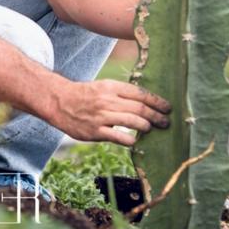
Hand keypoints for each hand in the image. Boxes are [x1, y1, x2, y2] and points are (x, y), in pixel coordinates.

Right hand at [47, 79, 170, 145]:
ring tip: (151, 129)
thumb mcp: (103, 87)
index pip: (140, 93)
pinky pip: (119, 137)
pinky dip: (131, 140)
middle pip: (140, 108)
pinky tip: (135, 141)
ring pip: (133, 122)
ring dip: (146, 126)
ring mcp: (102, 116)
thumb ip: (122, 93)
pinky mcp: (95, 131)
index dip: (157, 101)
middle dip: (157, 116)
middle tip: (166, 121)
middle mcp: (108, 100)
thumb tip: (146, 103)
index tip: (168, 107)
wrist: (60, 102)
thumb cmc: (86, 95)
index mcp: (111, 87)